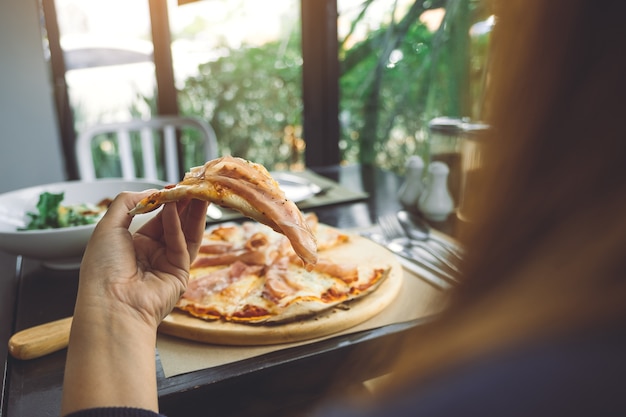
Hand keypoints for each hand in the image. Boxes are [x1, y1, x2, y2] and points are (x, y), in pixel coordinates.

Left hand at [62, 191, 207, 414]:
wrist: (110, 305)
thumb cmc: (102, 269)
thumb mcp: (107, 227)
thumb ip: (127, 203)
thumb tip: (150, 191)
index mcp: (133, 245)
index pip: (156, 218)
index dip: (165, 202)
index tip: (174, 185)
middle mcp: (153, 254)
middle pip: (174, 224)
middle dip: (184, 204)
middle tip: (194, 185)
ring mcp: (168, 264)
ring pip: (184, 233)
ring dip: (191, 212)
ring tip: (198, 192)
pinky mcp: (180, 273)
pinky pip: (182, 246)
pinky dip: (178, 227)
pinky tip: (175, 210)